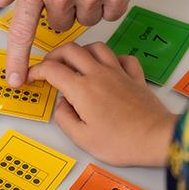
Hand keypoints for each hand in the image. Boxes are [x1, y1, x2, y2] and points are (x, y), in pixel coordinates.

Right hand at [28, 42, 176, 166]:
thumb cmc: (121, 142)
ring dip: (82, 51)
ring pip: (96, 47)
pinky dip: (112, 58)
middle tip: (49, 66)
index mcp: (82, 89)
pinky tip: (108, 68)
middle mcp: (99, 74)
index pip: (52, 70)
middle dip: (54, 54)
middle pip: (71, 49)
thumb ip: (64, 118)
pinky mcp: (135, 77)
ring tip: (76, 63)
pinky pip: (122, 57)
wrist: (156, 139)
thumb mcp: (82, 138)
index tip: (31, 77)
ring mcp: (118, 72)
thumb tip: (62, 104)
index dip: (36, 70)